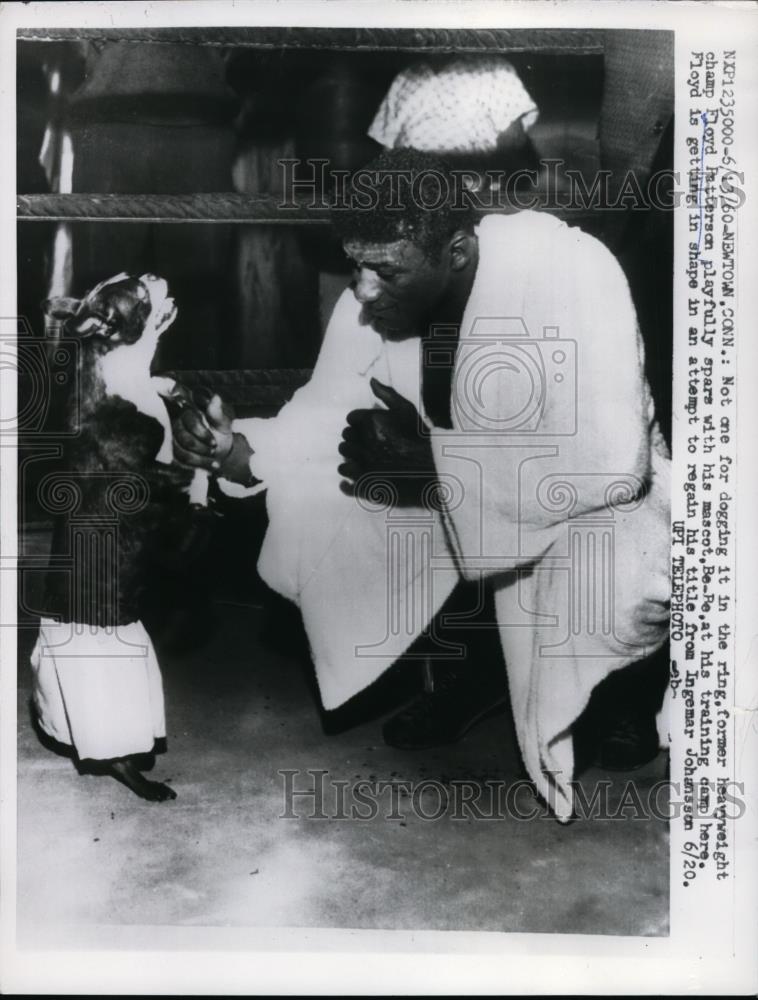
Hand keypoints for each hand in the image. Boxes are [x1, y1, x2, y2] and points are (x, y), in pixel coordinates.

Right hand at [172, 393, 233, 471]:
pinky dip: (199, 464)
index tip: (214, 443)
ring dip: (201, 457)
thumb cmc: (220, 431)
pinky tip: (213, 465)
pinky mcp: (174, 451)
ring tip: (215, 458)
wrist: (221, 447)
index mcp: (189, 412)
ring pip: (182, 451)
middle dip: (201, 446)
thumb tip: (216, 398)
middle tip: (215, 449)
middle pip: (183, 437)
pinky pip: (182, 461)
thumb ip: (217, 413)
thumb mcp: (223, 422)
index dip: (201, 433)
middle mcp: (177, 424)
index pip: (189, 421)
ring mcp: (174, 438)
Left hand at [338, 378, 435, 505]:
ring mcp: (364, 465)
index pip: (351, 420)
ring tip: (362, 463)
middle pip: (346, 441)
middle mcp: (364, 443)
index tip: (368, 430)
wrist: (434, 468)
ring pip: (344, 462)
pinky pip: (346, 484)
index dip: (358, 425)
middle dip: (354, 443)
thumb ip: (387, 395)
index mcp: (371, 423)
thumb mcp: (407, 410)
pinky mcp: (367, 485)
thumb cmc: (421, 438)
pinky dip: (346, 484)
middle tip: (367, 447)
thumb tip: (371, 381)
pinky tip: (350, 482)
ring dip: (350, 462)